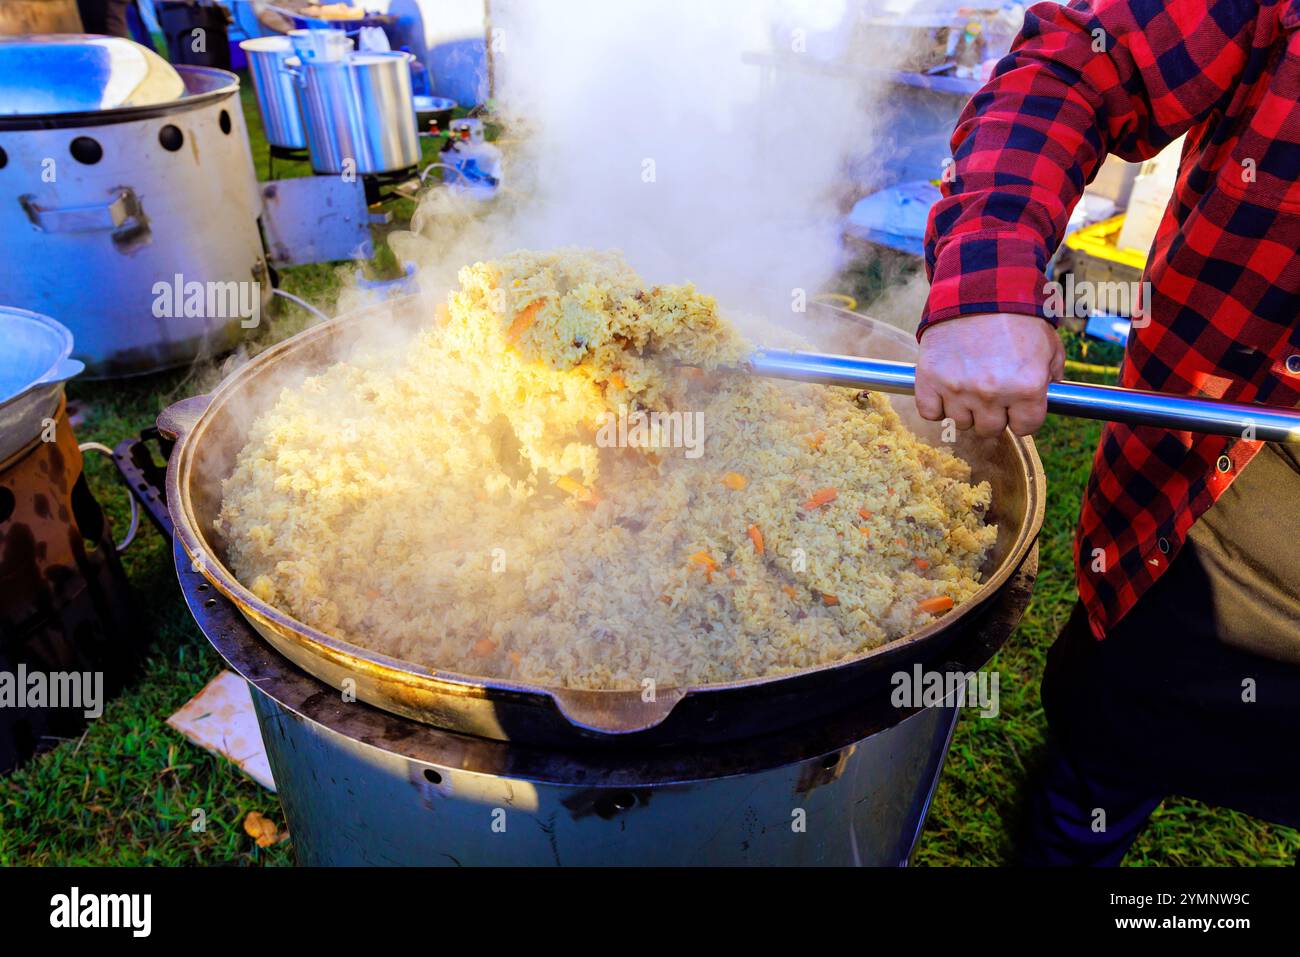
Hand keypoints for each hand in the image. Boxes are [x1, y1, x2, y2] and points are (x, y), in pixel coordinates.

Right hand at [915, 313, 1064, 436]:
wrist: (977, 289)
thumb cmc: (1016, 316)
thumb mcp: (1048, 344)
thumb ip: (1052, 373)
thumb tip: (1049, 394)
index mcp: (1026, 387)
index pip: (1026, 427)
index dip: (1023, 416)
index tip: (1018, 405)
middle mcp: (991, 393)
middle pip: (991, 429)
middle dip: (994, 414)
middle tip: (992, 392)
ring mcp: (957, 388)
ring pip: (960, 423)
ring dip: (965, 409)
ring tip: (969, 384)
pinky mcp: (929, 380)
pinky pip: (931, 412)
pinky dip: (936, 404)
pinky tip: (946, 388)